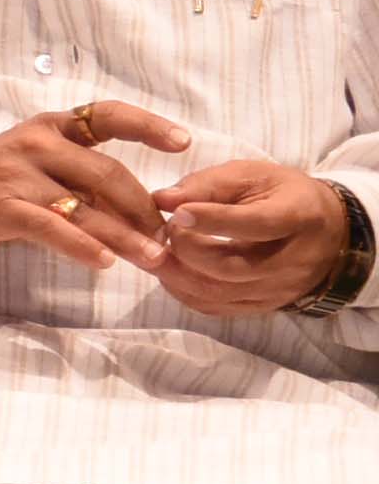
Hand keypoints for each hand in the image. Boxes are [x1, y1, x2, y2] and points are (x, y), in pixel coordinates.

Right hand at [0, 101, 182, 277]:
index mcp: (49, 126)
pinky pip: (51, 228)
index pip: (107, 115)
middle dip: (143, 209)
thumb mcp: (38, 165)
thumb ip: (81, 177)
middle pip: (106, 174)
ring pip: (84, 207)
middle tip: (168, 238)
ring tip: (152, 259)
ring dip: (123, 236)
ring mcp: (14, 174)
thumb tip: (145, 208)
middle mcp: (33, 143)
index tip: (184, 141)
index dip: (147, 125)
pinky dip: (81, 246)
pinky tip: (104, 262)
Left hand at [150, 154, 357, 320]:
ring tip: (156, 251)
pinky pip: (215, 307)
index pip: (254, 225)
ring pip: (218, 293)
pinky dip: (183, 291)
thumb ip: (209, 185)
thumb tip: (162, 199)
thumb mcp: (253, 176)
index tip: (176, 212)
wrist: (327, 233)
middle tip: (164, 229)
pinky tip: (169, 270)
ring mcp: (278, 290)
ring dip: (176, 274)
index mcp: (298, 217)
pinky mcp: (263, 307)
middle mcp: (292, 261)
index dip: (212, 221)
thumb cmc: (283, 196)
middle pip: (230, 267)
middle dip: (186, 249)